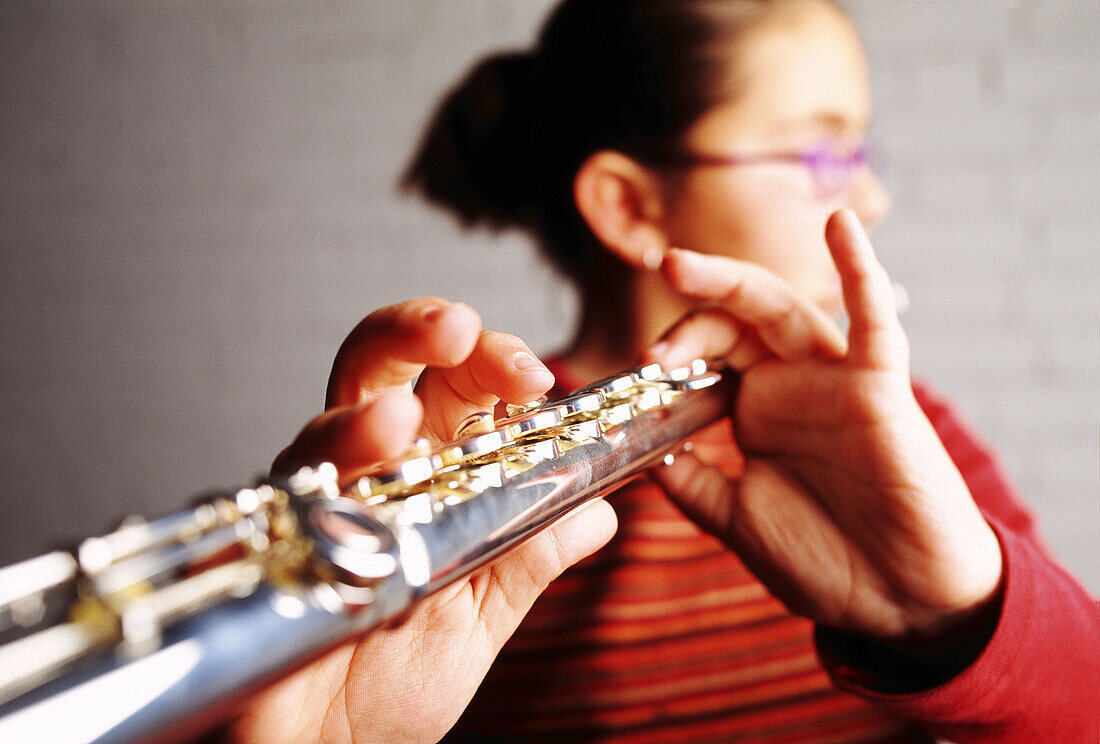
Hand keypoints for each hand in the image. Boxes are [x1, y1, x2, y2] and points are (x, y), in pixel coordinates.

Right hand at [231, 298, 617, 743]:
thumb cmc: (396, 687)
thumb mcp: (485, 615)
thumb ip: (533, 554)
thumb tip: (603, 510)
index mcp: (426, 477)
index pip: (454, 387)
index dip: (489, 363)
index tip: (533, 377)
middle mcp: (365, 475)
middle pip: (378, 370)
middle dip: (414, 333)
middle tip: (456, 329)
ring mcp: (310, 505)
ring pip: (323, 430)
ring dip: (359, 421)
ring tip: (395, 425)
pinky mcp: (262, 549)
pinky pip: (275, 507)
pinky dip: (304, 495)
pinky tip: (333, 493)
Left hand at [645, 210, 1002, 659]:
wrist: (898, 601)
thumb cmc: (825, 560)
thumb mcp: (736, 519)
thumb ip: (692, 482)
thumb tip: (640, 450)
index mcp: (757, 411)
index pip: (706, 356)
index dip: (671, 355)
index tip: (639, 377)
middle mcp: (791, 386)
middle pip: (734, 322)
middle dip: (689, 312)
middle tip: (651, 336)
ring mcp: (834, 381)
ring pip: (783, 310)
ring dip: (731, 284)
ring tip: (680, 268)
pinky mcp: (881, 388)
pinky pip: (875, 322)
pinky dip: (860, 271)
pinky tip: (840, 225)